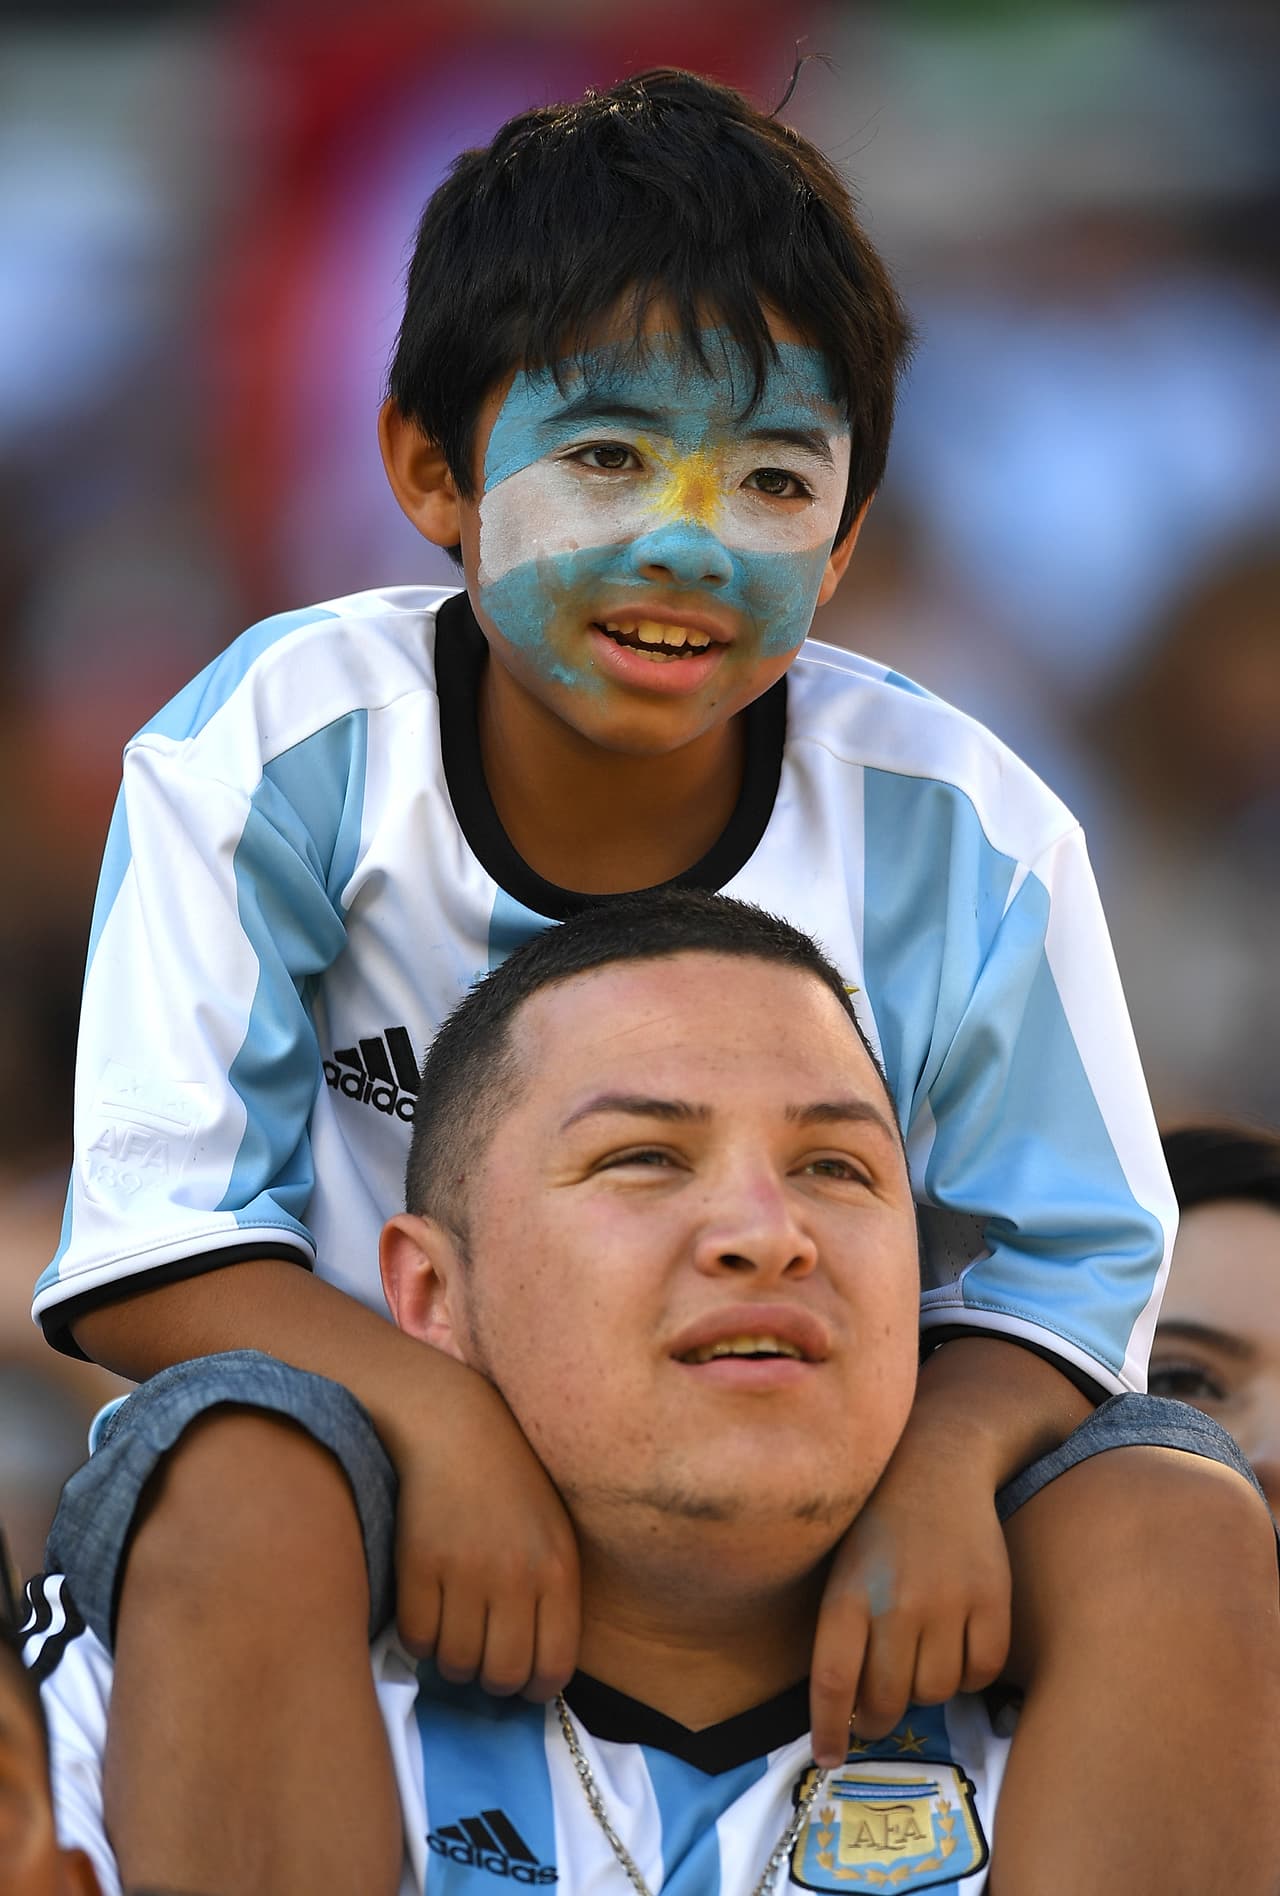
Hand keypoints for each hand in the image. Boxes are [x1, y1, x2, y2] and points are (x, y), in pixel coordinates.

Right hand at [392, 1354, 580, 1700]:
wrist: (453, 1426)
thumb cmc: (509, 1480)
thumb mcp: (552, 1531)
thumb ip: (551, 1594)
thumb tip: (536, 1668)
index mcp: (559, 1569)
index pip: (553, 1667)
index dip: (534, 1687)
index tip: (520, 1677)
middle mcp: (517, 1577)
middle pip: (501, 1675)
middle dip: (490, 1678)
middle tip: (480, 1655)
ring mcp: (466, 1572)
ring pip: (456, 1663)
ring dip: (451, 1659)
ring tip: (451, 1631)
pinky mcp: (419, 1566)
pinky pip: (417, 1638)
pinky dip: (418, 1637)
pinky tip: (425, 1611)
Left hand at [808, 1442, 1010, 1765]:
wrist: (937, 1460)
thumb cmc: (877, 1519)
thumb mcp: (840, 1565)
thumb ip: (842, 1628)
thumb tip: (848, 1706)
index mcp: (847, 1592)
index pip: (834, 1682)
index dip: (830, 1729)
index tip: (829, 1757)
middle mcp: (896, 1602)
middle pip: (888, 1700)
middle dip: (880, 1716)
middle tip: (880, 1707)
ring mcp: (948, 1601)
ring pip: (937, 1691)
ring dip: (926, 1690)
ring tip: (920, 1659)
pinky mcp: (992, 1598)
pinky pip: (984, 1671)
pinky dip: (971, 1676)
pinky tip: (958, 1651)